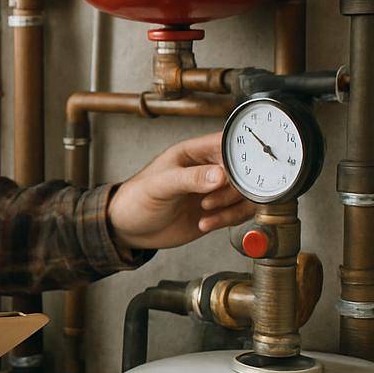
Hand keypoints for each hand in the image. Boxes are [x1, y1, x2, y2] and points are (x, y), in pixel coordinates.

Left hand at [107, 131, 253, 249]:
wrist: (129, 228)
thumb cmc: (136, 198)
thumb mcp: (160, 186)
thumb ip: (189, 179)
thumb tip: (220, 175)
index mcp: (195, 152)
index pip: (229, 144)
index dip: (242, 155)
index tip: (242, 172)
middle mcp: (209, 169)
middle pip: (245, 171)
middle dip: (235, 187)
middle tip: (212, 199)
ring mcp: (214, 191)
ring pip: (245, 194)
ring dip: (232, 206)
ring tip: (206, 211)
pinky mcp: (217, 211)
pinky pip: (238, 212)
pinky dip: (228, 219)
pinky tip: (206, 223)